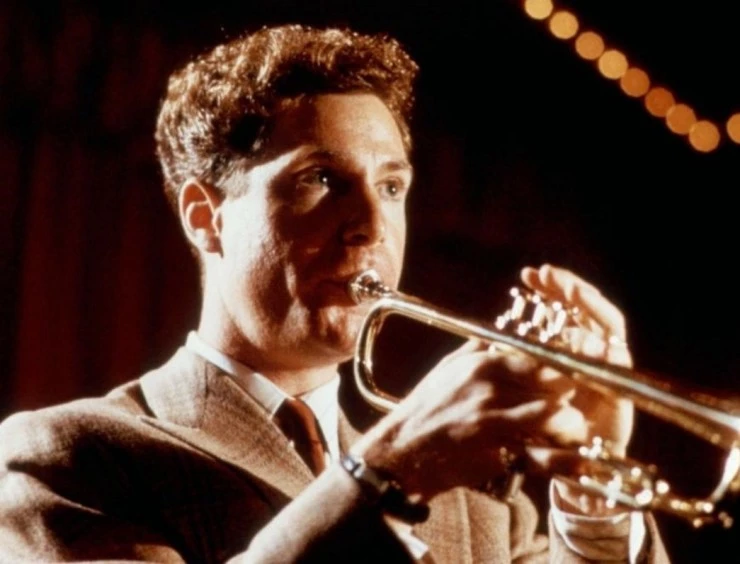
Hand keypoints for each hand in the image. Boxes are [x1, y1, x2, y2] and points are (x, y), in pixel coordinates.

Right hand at [351, 340, 592, 501]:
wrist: (400, 452)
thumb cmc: (425, 409)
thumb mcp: (446, 369)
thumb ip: (476, 351)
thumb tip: (499, 336)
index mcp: (481, 365)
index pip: (539, 358)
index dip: (562, 367)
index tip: (573, 375)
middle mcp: (489, 390)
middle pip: (554, 386)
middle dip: (572, 396)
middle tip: (580, 402)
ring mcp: (492, 423)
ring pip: (554, 418)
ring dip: (570, 425)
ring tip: (574, 429)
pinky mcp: (493, 455)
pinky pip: (541, 455)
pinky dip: (562, 458)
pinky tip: (573, 459)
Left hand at [521, 263, 634, 514]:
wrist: (558, 468)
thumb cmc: (537, 425)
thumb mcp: (521, 387)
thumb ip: (516, 356)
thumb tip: (496, 322)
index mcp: (571, 348)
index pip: (566, 307)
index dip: (551, 288)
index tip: (529, 274)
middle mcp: (593, 355)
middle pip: (589, 310)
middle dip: (571, 289)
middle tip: (549, 274)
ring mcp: (609, 373)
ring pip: (608, 331)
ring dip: (592, 310)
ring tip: (574, 292)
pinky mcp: (621, 397)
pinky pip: (619, 368)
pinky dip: (611, 353)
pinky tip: (598, 341)